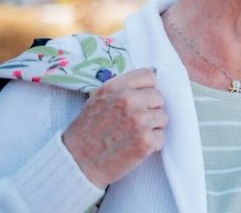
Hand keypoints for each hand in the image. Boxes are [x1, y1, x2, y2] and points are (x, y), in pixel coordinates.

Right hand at [62, 68, 167, 188]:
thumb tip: (143, 86)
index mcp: (115, 88)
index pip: (148, 76)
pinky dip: (151, 144)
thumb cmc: (85, 134)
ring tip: (133, 135)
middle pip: (159, 97)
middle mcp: (128, 101)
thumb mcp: (96, 100)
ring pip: (163, 117)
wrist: (77, 164)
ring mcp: (139, 120)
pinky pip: (161, 137)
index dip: (147, 89)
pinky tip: (135, 147)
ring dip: (152, 127)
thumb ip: (120, 90)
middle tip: (135, 122)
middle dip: (150, 109)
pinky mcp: (145, 141)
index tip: (142, 98)